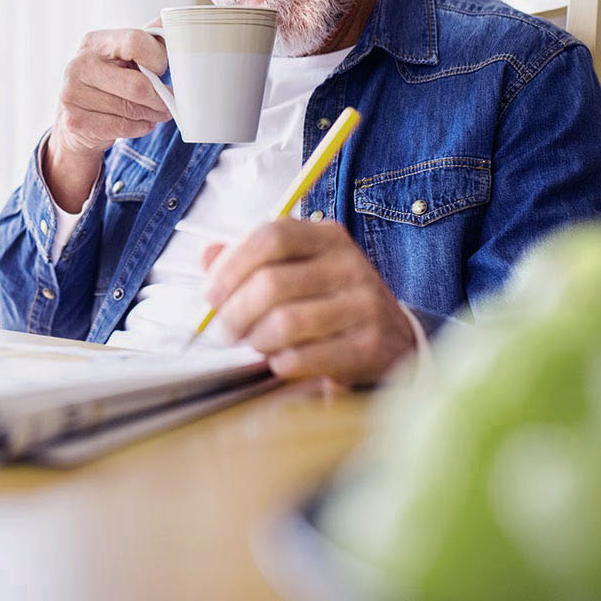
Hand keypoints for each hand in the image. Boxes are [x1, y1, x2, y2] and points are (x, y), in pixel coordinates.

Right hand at [44, 27, 171, 209]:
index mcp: (95, 42)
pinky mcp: (75, 120)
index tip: (161, 69)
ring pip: (131, 109)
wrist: (76, 117)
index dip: (157, 58)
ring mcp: (73, 93)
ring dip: (152, 115)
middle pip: (137, 85)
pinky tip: (140, 123)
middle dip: (160, 98)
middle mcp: (79, 64)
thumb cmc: (110, 82)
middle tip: (169, 103)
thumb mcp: (125, 57)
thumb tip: (173, 22)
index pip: (135, 41)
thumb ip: (148, 39)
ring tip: (155, 114)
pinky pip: (121, 127)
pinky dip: (139, 127)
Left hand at [201, 219, 414, 385]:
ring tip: (255, 344)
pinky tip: (281, 361)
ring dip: (257, 340)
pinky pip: (304, 357)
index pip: (271, 236)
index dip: (232, 264)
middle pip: (272, 283)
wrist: (394, 340)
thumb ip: (251, 259)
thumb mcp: (298, 268)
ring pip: (285, 323)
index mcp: (327, 237)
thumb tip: (207, 256)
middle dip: (236, 311)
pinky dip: (280, 363)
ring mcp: (364, 305)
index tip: (212, 293)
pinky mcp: (369, 346)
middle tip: (226, 329)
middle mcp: (350, 265)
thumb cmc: (331, 301)